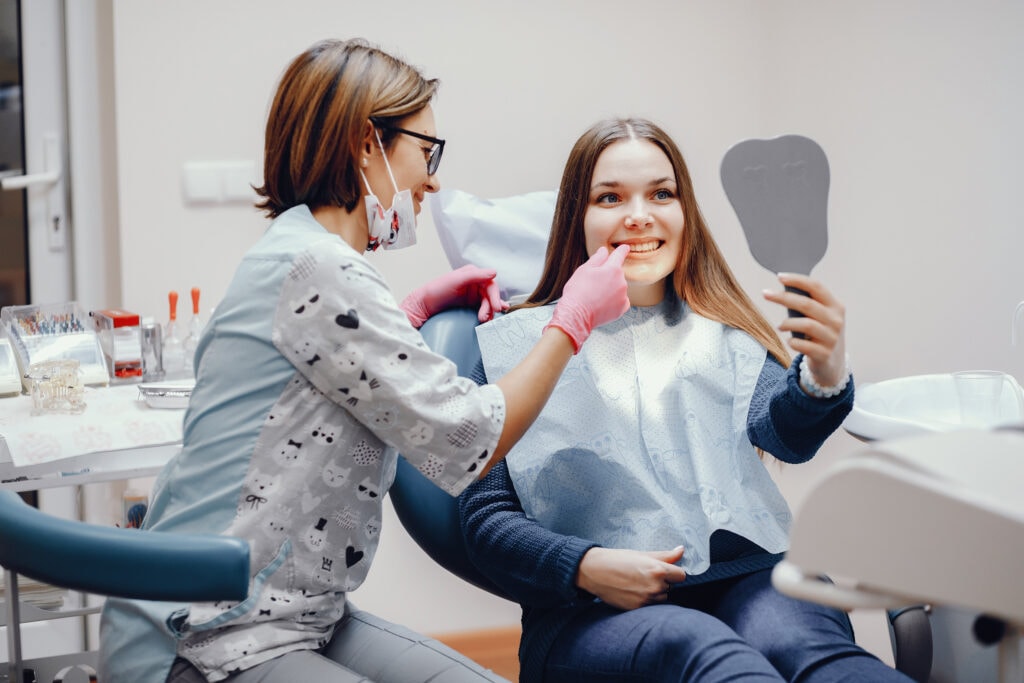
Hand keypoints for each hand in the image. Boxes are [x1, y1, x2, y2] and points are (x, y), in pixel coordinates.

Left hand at [400, 265, 508, 327]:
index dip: (495, 295)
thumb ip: (475, 275)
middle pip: (490, 296)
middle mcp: (474, 284)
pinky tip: (487, 319)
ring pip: (488, 304)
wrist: (423, 306)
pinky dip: (486, 314)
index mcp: (473, 274)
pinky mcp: (469, 306)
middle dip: (491, 306)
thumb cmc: (436, 290)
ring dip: (488, 312)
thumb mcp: (455, 280)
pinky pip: (482, 309)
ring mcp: (472, 295)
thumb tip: (494, 273)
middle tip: (487, 317)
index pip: (490, 284)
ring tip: (483, 320)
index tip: (496, 306)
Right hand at [545, 245, 629, 352]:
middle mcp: (622, 281)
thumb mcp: (584, 270)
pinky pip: (621, 301)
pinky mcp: (622, 308)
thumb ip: (597, 259)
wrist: (576, 315)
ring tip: (595, 296)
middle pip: (617, 274)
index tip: (625, 248)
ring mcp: (623, 296)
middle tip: (593, 284)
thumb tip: (604, 251)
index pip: (619, 255)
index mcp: (612, 269)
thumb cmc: (577, 291)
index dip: (622, 250)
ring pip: (618, 288)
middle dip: (608, 276)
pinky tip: (602, 304)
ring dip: (611, 289)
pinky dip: (614, 301)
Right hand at [576, 546, 686, 610]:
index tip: (664, 570)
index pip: (681, 576)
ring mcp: (647, 599)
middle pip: (672, 587)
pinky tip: (633, 591)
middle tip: (645, 575)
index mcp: (658, 570)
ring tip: (638, 584)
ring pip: (662, 598)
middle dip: (663, 582)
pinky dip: (645, 600)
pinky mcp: (638, 609)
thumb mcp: (642, 554)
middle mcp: (655, 586)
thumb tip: (682, 550)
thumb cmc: (618, 560)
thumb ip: (665, 555)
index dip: (673, 572)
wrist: (594, 571)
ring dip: (655, 593)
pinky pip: (650, 606)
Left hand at [763, 273, 846, 387]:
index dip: (798, 280)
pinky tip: (790, 341)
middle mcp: (836, 321)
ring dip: (787, 323)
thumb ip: (809, 304)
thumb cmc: (820, 334)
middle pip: (807, 304)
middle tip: (766, 294)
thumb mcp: (821, 317)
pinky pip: (803, 346)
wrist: (832, 364)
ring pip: (806, 324)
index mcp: (835, 306)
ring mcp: (832, 338)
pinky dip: (793, 342)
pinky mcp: (824, 354)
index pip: (817, 287)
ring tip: (780, 326)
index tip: (779, 277)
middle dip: (783, 297)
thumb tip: (783, 289)